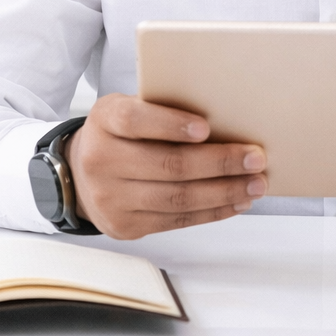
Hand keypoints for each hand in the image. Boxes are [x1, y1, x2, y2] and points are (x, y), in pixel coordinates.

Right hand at [65, 93, 266, 239]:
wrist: (80, 175)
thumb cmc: (120, 134)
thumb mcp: (129, 109)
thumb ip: (162, 111)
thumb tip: (226, 121)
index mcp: (104, 120)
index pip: (135, 121)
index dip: (171, 124)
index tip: (206, 128)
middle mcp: (101, 159)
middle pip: (167, 165)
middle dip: (219, 163)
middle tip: (255, 158)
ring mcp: (110, 198)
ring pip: (177, 198)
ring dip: (224, 192)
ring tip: (254, 184)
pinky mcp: (124, 226)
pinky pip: (176, 222)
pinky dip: (212, 212)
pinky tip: (235, 202)